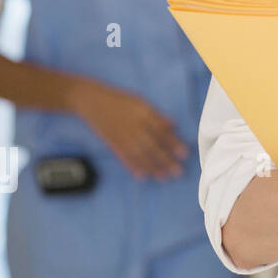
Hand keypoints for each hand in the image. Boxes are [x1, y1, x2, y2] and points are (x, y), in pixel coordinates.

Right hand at [68, 79, 187, 180]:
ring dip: (152, 167)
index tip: (185, 154)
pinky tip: (142, 176)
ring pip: (139, 155)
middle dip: (165, 160)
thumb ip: (157, 115)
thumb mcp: (141, 102)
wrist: (92, 101)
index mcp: (143, 114)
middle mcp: (133, 126)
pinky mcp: (112, 143)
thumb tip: (173, 125)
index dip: (174, 143)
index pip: (162, 131)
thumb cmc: (120, 100)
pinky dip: (133, 167)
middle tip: (178, 172)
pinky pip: (123, 157)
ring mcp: (122, 136)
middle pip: (152, 146)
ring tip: (164, 177)